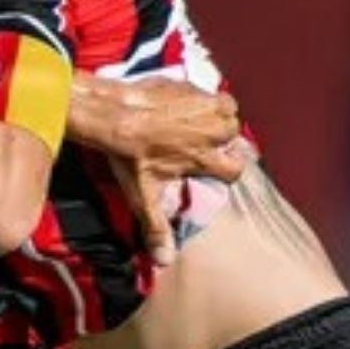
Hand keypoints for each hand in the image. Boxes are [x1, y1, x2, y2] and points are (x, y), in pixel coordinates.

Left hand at [107, 77, 249, 265]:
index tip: (212, 167)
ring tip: (194, 123)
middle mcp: (212, 131)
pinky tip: (184, 106)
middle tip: (198, 142)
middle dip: (220, 139)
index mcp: (204, 158)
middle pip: (233, 136)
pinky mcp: (193, 88)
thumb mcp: (144, 195)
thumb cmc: (129, 156)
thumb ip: (157, 227)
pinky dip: (203, 99)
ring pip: (228, 111)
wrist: (112, 115)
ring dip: (216, 117)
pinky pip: (210, 93)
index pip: (237, 168)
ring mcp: (204, 106)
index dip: (225, 168)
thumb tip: (165, 261)